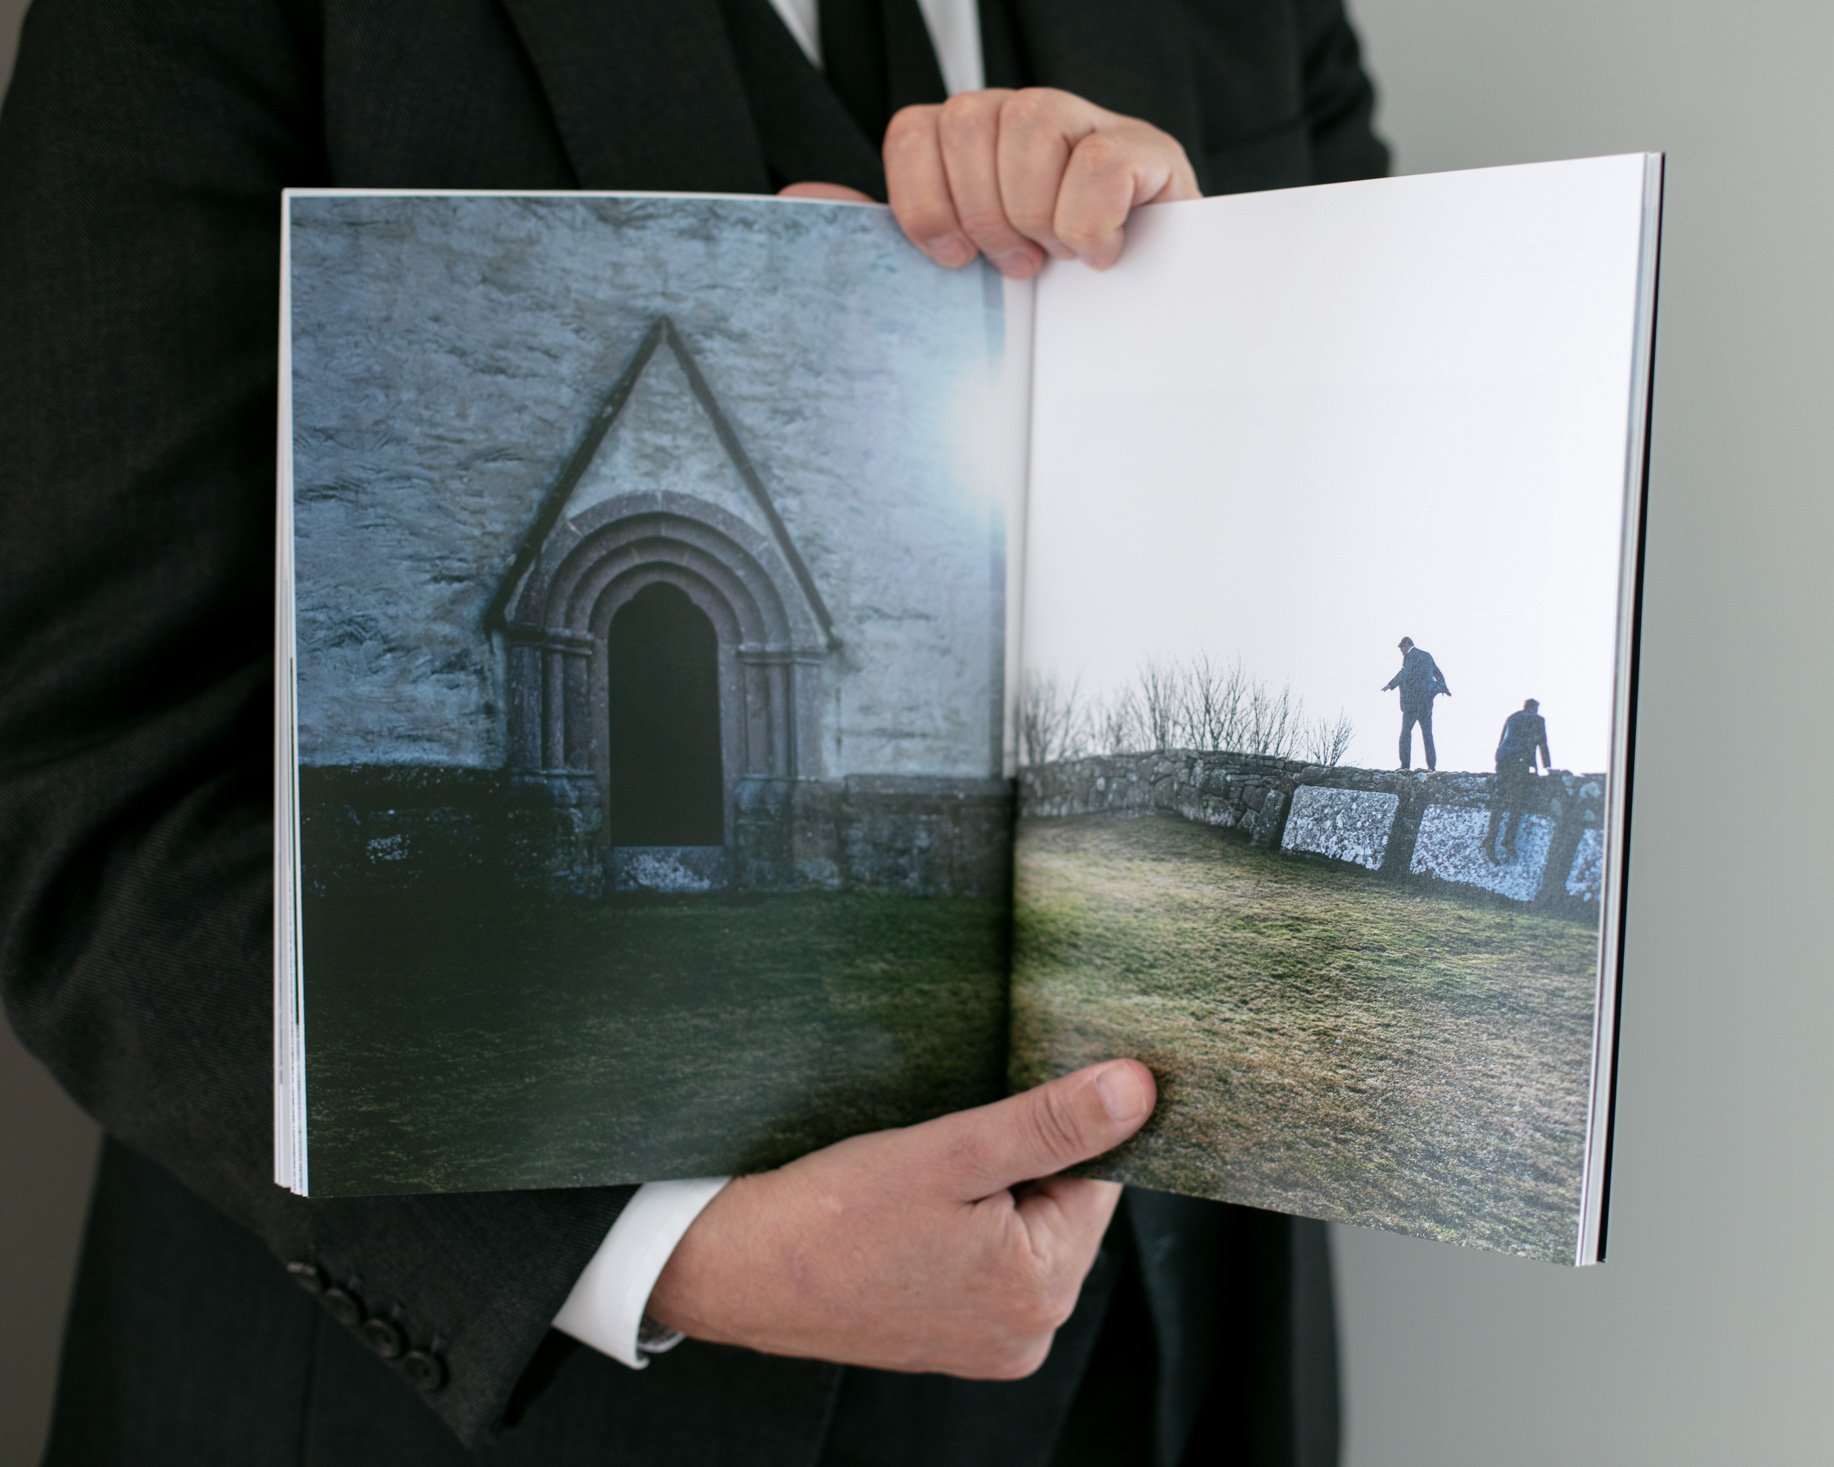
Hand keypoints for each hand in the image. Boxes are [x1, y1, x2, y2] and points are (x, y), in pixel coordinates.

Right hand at [646, 1059, 1155, 1378]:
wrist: (730, 1270)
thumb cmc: (828, 1216)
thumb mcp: (949, 1154)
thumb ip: (1049, 1123)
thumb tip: (1138, 1091)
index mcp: (1043, 1290)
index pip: (1099, 1176)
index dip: (1059, 1123)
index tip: (1008, 1093)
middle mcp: (1028, 1331)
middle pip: (1063, 1204)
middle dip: (1021, 1157)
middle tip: (949, 1137)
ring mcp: (988, 1340)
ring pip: (1022, 1227)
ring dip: (989, 1185)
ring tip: (924, 1174)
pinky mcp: (949, 1335)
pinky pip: (985, 1259)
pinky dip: (961, 1220)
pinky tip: (912, 1206)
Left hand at [780, 87, 1199, 276]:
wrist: (1140, 337)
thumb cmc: (1043, 308)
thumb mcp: (956, 274)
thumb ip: (883, 237)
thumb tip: (795, 200)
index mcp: (973, 147)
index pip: (915, 127)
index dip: (921, 198)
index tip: (952, 259)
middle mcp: (1027, 122)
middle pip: (967, 117)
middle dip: (981, 210)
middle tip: (1014, 265)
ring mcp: (1090, 127)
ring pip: (1031, 120)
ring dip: (1034, 212)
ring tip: (1056, 257)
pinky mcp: (1149, 152)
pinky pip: (1100, 160)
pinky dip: (1090, 222)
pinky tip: (1099, 256)